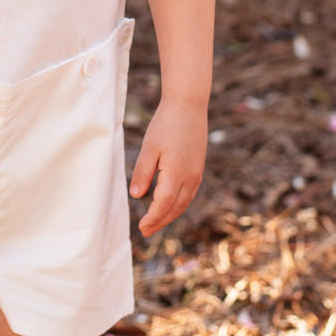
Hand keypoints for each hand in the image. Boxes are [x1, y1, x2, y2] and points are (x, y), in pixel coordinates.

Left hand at [129, 100, 207, 237]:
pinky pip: (189, 193)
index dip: (152, 219)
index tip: (141, 228)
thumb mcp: (149, 148)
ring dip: (170, 214)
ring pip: (184, 202)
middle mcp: (190, 178)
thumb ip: (143, 173)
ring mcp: (197, 173)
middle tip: (146, 231)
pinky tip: (171, 203)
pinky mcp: (199, 166)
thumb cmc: (166, 123)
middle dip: (160, 221)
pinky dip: (179, 203)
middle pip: (175, 208)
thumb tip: (136, 196)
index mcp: (176, 175)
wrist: (189, 104)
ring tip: (157, 221)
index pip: (163, 206)